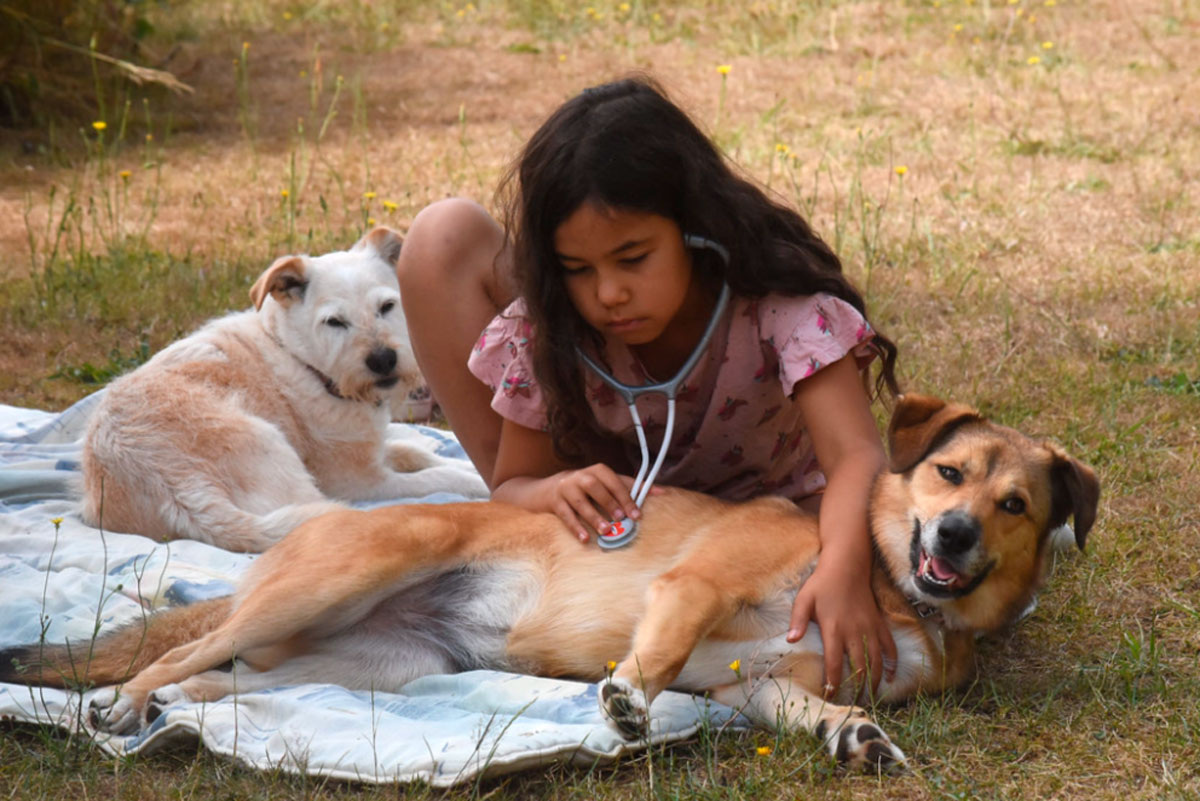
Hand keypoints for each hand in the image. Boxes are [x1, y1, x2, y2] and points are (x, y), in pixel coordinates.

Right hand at [546, 464, 641, 541]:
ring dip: (594, 516)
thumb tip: (661, 492)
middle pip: (594, 486)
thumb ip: (631, 487)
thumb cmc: (587, 488)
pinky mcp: (555, 502)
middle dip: (609, 503)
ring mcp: (565, 488)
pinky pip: (566, 515)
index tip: (636, 514)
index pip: (613, 480)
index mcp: (597, 470)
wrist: (549, 490)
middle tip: (621, 519)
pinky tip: (585, 539)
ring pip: (580, 502)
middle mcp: (580, 476)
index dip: (626, 496)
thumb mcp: (606, 484)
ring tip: (606, 530)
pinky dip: (575, 527)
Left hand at [786, 559, 896, 700]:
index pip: (835, 663)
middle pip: (860, 668)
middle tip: (851, 704)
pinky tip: (890, 676)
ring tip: (869, 697)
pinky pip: (889, 646)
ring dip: (874, 681)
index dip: (833, 683)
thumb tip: (791, 640)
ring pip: (876, 661)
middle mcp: (854, 631)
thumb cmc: (822, 584)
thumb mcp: (804, 599)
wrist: (847, 565)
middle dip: (856, 689)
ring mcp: (869, 628)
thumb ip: (797, 620)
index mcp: (834, 628)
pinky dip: (892, 663)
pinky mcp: (879, 623)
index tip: (830, 697)